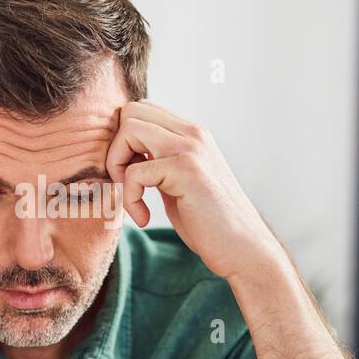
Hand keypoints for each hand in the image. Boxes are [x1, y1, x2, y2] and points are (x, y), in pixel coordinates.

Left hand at [105, 100, 277, 280]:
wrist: (242, 248)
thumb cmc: (209, 222)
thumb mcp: (180, 183)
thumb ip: (158, 162)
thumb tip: (125, 155)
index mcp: (192, 134)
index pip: (142, 110)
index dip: (124, 140)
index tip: (129, 173)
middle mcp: (193, 133)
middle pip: (131, 112)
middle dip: (116, 148)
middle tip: (124, 182)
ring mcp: (191, 148)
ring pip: (129, 130)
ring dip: (117, 166)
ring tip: (133, 198)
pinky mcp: (186, 170)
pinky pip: (133, 172)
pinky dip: (130, 198)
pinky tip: (144, 218)